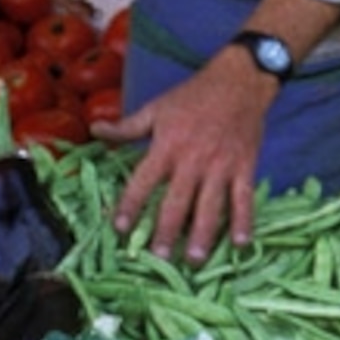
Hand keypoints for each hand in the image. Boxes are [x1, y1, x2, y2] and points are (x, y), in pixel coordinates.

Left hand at [99, 51, 276, 263]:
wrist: (241, 79)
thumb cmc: (194, 94)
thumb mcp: (157, 108)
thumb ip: (126, 126)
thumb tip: (94, 131)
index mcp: (167, 146)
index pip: (143, 181)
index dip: (129, 205)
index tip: (119, 228)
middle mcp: (193, 160)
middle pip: (177, 202)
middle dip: (165, 231)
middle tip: (156, 258)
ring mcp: (222, 166)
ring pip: (210, 206)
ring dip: (201, 235)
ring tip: (193, 260)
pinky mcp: (245, 166)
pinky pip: (244, 198)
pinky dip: (243, 222)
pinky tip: (240, 244)